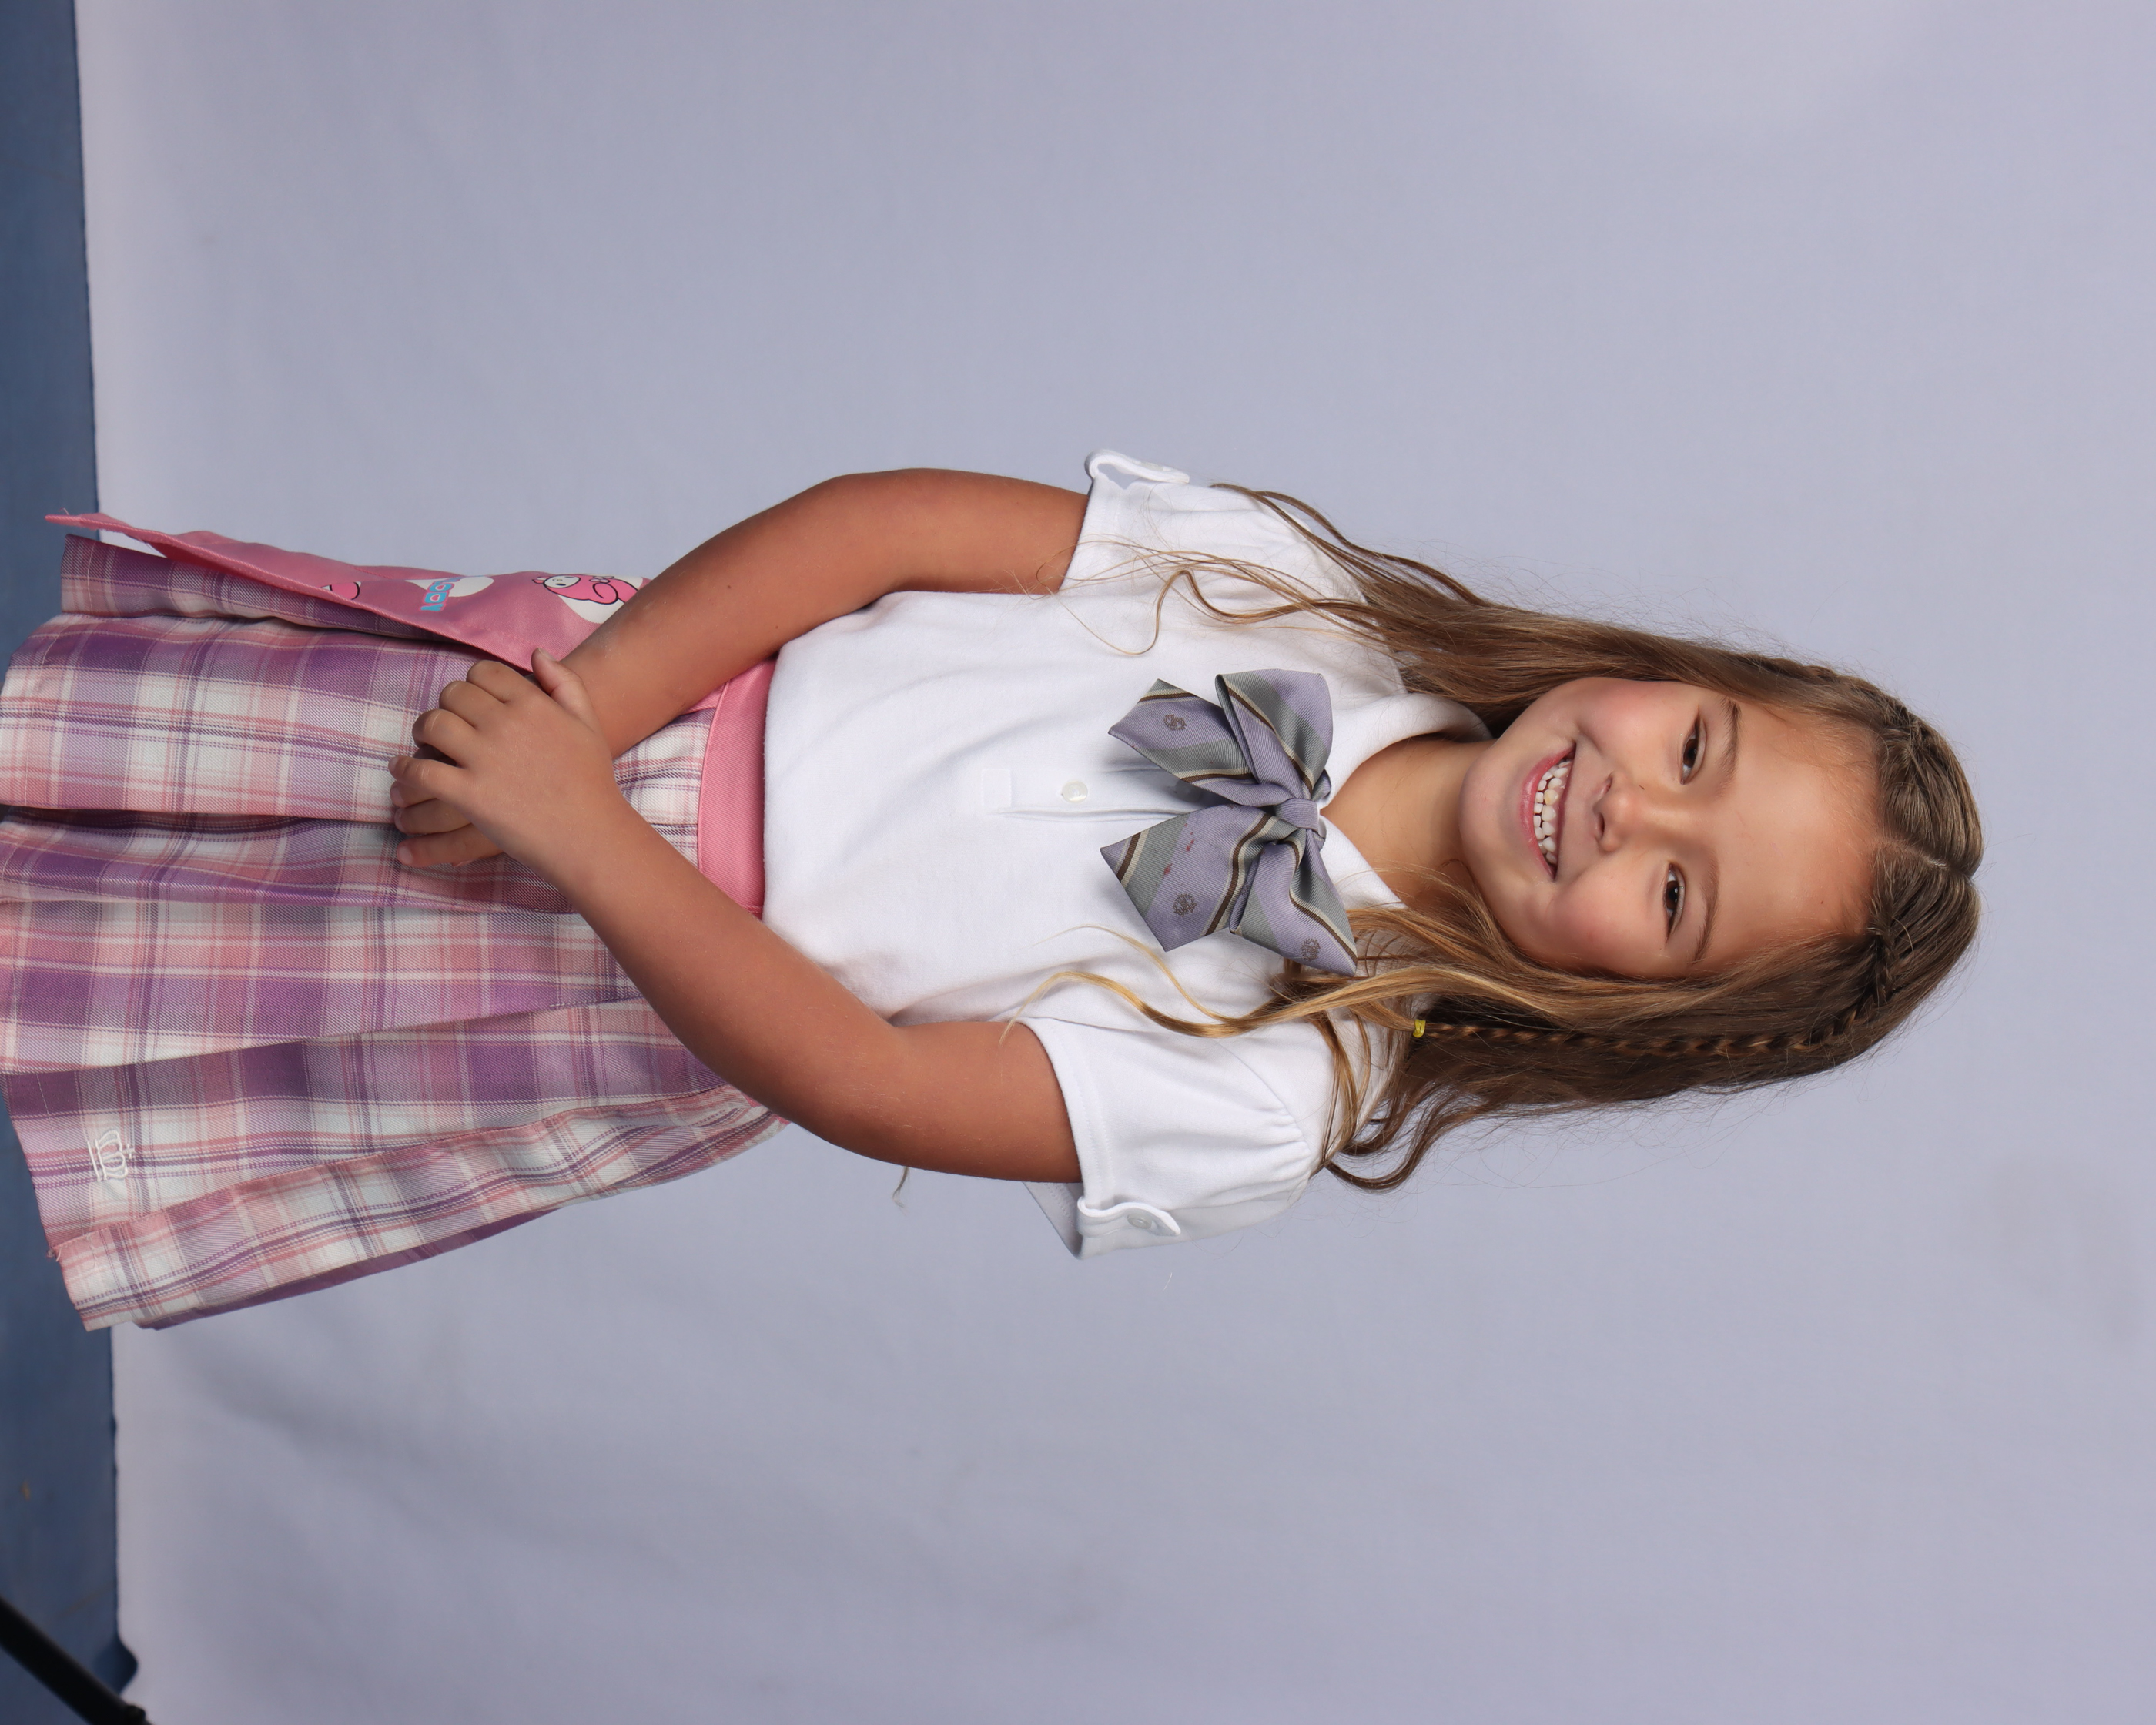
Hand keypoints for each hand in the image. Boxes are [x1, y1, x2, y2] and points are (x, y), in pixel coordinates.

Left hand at [389, 652, 632, 876]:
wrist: (589, 834)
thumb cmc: (591, 782)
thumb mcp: (588, 724)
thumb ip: (565, 683)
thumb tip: (536, 654)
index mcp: (533, 704)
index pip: (484, 672)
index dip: (472, 683)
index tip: (471, 701)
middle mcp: (505, 724)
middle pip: (453, 694)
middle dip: (445, 705)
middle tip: (445, 723)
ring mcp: (485, 759)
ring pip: (433, 725)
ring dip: (422, 731)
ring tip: (424, 743)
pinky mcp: (469, 794)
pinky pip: (422, 771)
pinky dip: (405, 769)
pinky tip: (403, 771)